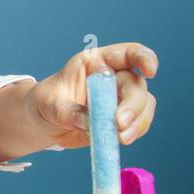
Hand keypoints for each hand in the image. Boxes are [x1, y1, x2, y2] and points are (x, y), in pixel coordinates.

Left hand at [27, 43, 158, 149]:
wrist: (43, 122)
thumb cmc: (45, 102)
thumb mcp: (48, 104)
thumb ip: (66, 111)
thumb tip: (86, 121)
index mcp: (96, 62)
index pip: (128, 53)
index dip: (143, 58)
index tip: (150, 71)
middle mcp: (113, 77)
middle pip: (137, 86)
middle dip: (133, 106)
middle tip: (119, 124)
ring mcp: (120, 98)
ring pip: (144, 106)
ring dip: (137, 123)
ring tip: (120, 138)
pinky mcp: (121, 119)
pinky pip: (138, 124)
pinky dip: (134, 133)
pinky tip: (118, 140)